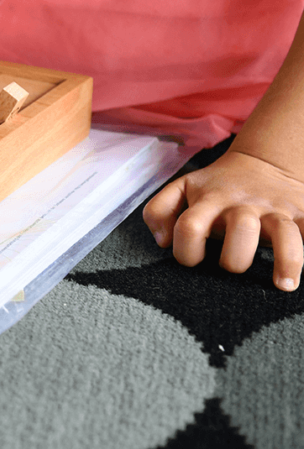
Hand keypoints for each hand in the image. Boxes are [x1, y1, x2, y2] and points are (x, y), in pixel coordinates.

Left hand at [143, 150, 303, 291]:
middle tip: (231, 267)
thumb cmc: (215, 187)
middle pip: (240, 230)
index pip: (190, 227)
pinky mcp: (301, 215)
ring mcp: (274, 210)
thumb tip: (163, 241)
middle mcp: (243, 205)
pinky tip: (301, 277)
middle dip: (234, 258)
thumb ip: (159, 211)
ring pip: (283, 233)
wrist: (263, 164)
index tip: (193, 261)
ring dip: (287, 259)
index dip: (185, 250)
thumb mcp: (182, 189)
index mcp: (209, 200)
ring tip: (283, 284)